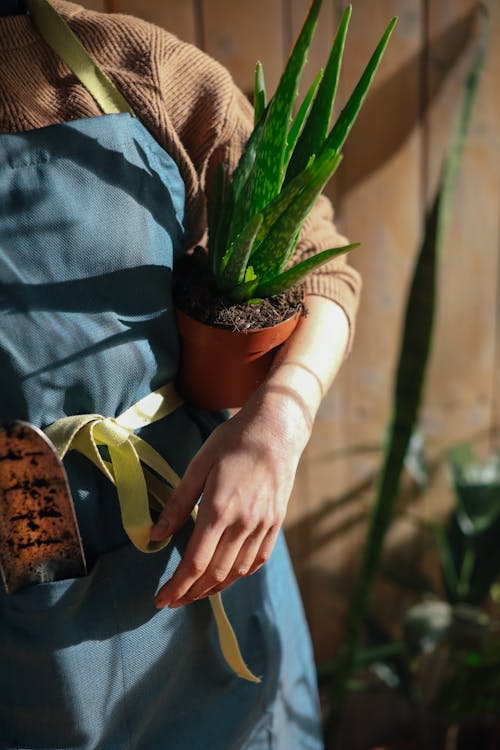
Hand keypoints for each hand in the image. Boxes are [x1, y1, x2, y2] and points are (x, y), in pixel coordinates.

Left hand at [151, 387, 308, 607]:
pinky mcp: (276, 523)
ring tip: (195, 592)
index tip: (160, 600)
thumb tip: (155, 536)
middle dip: (191, 593)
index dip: (176, 586)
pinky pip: (257, 560)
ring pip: (237, 572)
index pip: (195, 563)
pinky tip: (227, 576)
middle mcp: (243, 523)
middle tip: (173, 600)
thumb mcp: (198, 466)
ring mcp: (263, 525)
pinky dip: (240, 574)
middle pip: (215, 574)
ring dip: (214, 588)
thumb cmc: (232, 442)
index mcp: (219, 510)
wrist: (276, 430)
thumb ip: (178, 504)